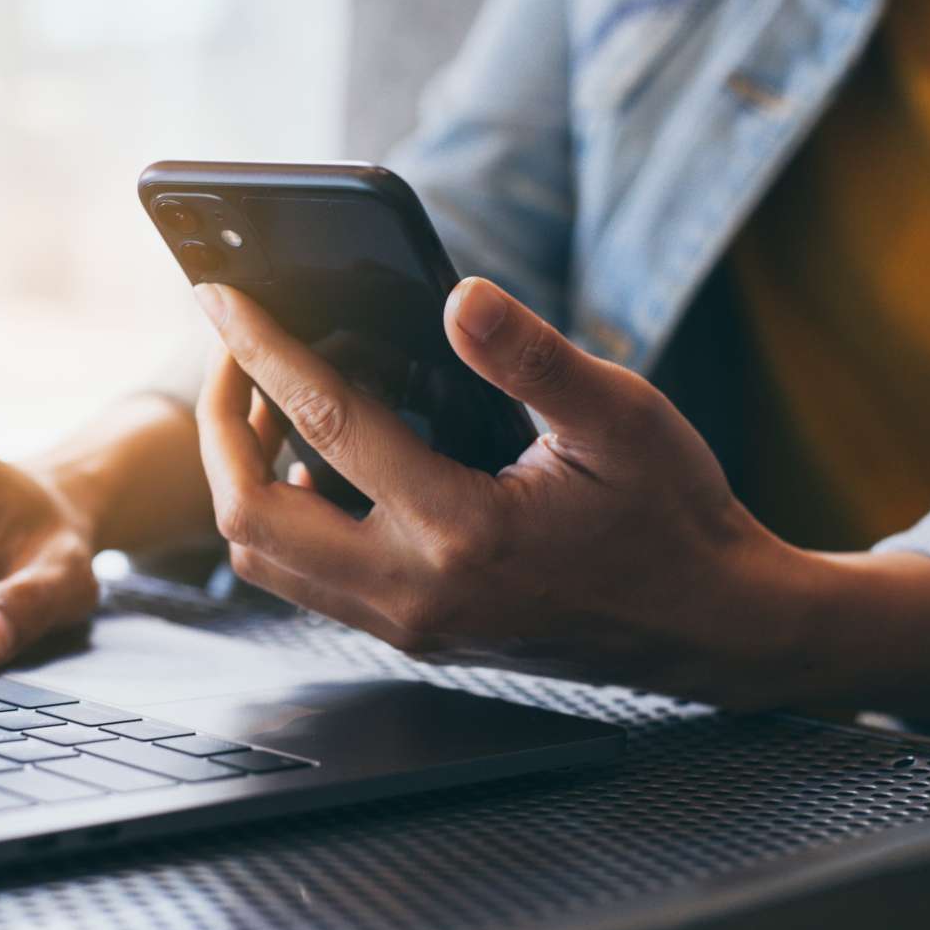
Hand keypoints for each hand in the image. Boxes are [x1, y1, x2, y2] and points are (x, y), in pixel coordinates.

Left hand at [192, 278, 929, 716]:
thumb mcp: (621, 419)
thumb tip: (458, 296)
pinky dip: (281, 518)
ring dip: (242, 478)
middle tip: (233, 355)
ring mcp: (406, 623)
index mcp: (463, 530)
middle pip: (252, 515)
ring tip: (263, 403)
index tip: (221, 296)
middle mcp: (415, 591)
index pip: (327, 424)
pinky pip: (304, 580)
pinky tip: (312, 466)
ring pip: (265, 559)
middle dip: (219, 427)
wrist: (710, 627)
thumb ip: (534, 357)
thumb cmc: (672, 517)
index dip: (264, 349)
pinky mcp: (412, 633)